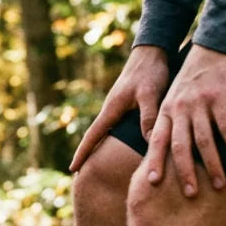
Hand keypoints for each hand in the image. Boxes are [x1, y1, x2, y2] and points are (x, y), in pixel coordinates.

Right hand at [70, 45, 170, 172]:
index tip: (73, 170)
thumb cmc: (150, 72)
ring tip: (96, 165)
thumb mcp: (151, 95)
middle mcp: (111, 110)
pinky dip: (113, 138)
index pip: (93, 135)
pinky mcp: (127, 105)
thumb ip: (149, 117)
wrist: (152, 52)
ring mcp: (118, 107)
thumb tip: (149, 142)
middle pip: (96, 137)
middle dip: (87, 154)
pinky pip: (117, 127)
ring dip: (99, 147)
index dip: (83, 153)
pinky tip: (119, 146)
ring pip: (106, 132)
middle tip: (81, 174)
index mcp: (112, 109)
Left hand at [145, 44, 225, 196]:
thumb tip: (171, 153)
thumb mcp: (176, 99)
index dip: (154, 161)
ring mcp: (199, 103)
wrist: (213, 48)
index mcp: (166, 111)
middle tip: (189, 194)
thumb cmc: (194, 79)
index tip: (152, 182)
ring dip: (212, 165)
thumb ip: (173, 122)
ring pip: (204, 140)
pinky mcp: (220, 97)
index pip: (157, 140)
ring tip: (219, 185)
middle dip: (184, 171)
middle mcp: (179, 108)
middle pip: (179, 145)